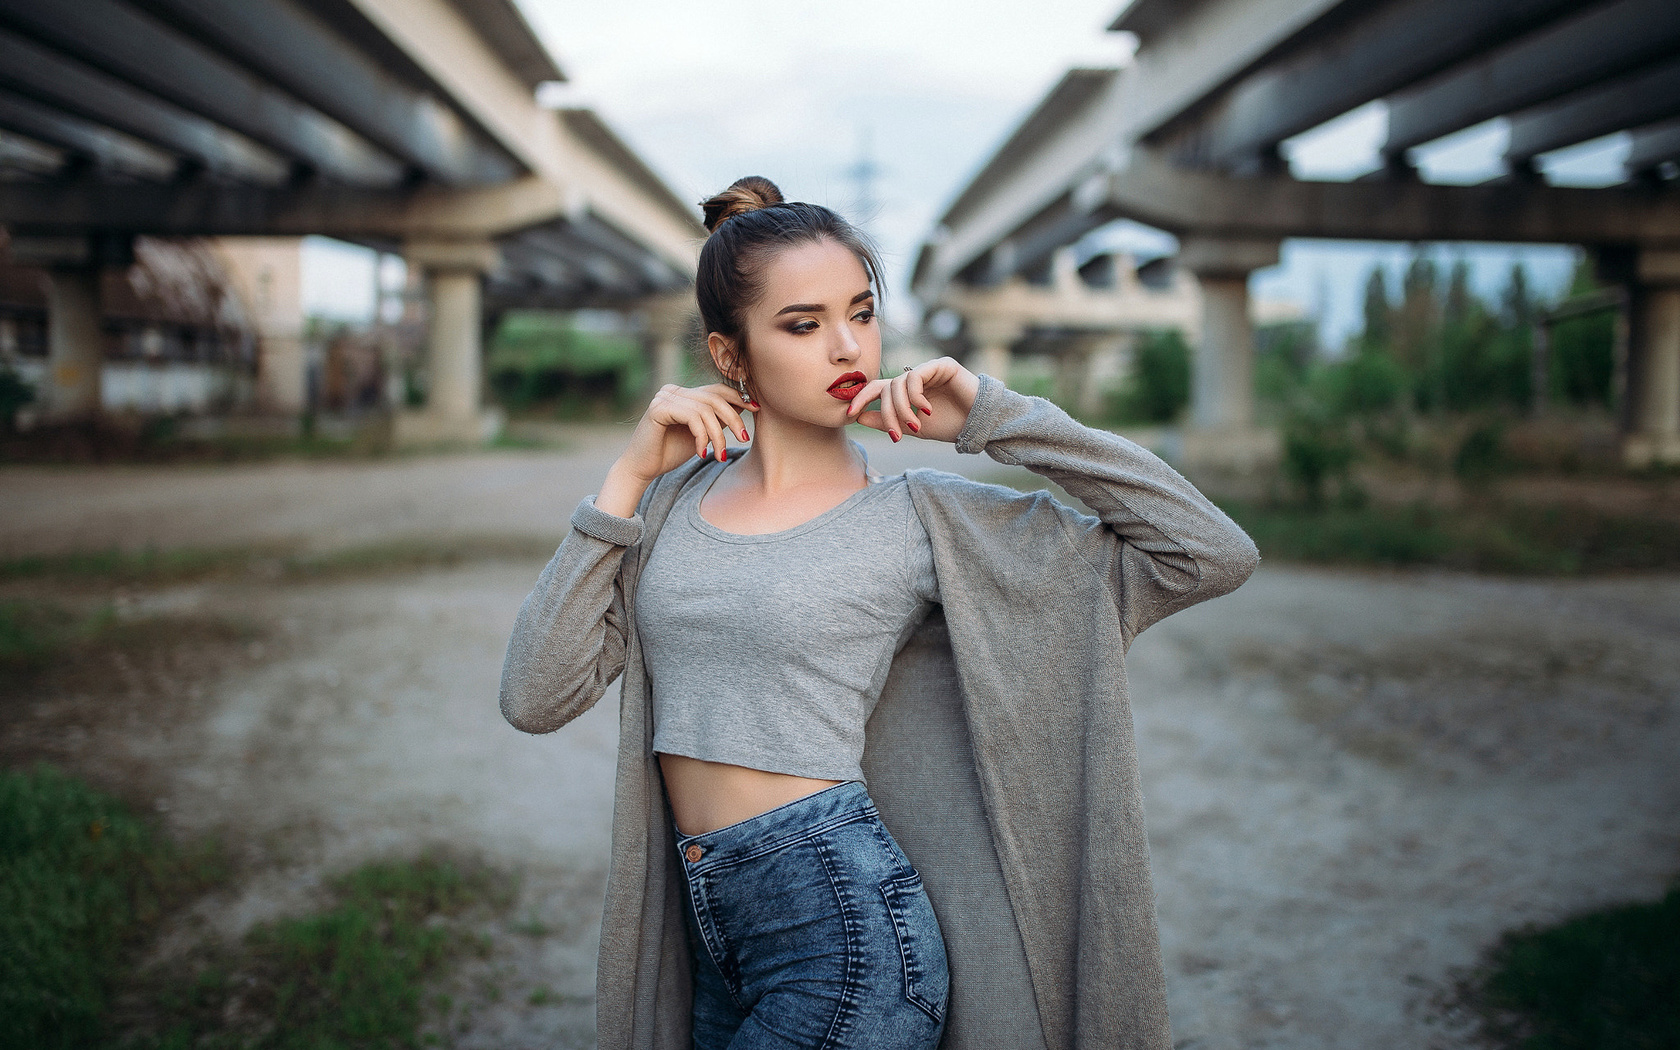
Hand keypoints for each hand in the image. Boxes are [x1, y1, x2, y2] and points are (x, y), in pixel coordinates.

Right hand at [598, 383, 753, 515]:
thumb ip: (717, 418)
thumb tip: (745, 404)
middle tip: (744, 439)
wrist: (643, 469)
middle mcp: (672, 390)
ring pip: (706, 410)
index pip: (716, 389)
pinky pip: (692, 417)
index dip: (739, 398)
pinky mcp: (658, 408)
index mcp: (683, 392)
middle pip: (714, 397)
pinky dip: (702, 436)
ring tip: (718, 455)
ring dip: (718, 435)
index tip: (757, 410)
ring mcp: (664, 396)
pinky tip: (702, 453)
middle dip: (734, 418)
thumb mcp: (702, 433)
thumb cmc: (671, 452)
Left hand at [845, 357, 978, 442]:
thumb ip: (887, 421)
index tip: (850, 414)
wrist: (979, 425)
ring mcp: (927, 369)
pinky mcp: (941, 365)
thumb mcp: (911, 427)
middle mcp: (915, 377)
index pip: (877, 389)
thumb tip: (859, 417)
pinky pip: (915, 376)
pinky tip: (926, 410)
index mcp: (907, 391)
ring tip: (915, 426)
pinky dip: (915, 396)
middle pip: (886, 389)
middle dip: (886, 414)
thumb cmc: (949, 426)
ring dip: (902, 409)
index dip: (861, 399)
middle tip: (895, 434)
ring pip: (898, 384)